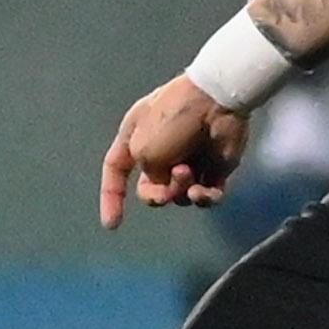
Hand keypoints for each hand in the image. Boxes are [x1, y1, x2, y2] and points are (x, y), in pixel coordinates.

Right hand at [99, 76, 248, 227]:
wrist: (217, 103)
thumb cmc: (173, 119)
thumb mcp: (142, 148)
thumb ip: (149, 175)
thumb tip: (167, 184)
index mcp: (136, 137)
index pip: (116, 169)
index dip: (111, 196)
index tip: (112, 225)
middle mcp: (161, 149)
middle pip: (152, 188)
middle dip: (157, 195)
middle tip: (166, 190)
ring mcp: (190, 158)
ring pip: (180, 195)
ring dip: (181, 190)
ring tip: (188, 172)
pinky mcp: (215, 167)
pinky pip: (206, 196)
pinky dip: (204, 198)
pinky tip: (204, 191)